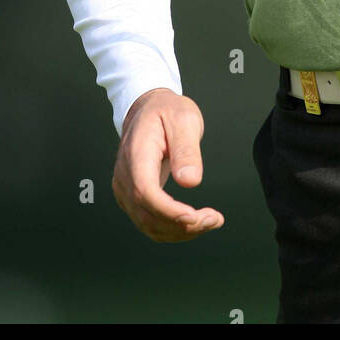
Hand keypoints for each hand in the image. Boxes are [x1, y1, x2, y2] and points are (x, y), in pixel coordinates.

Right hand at [112, 87, 224, 242]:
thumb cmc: (165, 111)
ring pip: (148, 225)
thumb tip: (189, 181)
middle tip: (214, 219)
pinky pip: (149, 221)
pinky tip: (194, 222)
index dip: (169, 211)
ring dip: (179, 231)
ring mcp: (126, 189)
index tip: (194, 216)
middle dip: (181, 226)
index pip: (145, 192)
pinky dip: (173, 228)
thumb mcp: (183, 119)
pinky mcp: (133, 196)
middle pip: (147, 215)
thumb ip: (186, 150)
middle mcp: (125, 176)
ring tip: (210, 221)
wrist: (147, 108)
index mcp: (136, 154)